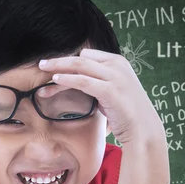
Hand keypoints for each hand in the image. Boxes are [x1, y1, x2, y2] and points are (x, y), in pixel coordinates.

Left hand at [38, 49, 162, 144]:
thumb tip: (77, 80)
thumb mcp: (111, 90)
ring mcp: (115, 77)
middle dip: (60, 60)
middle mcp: (117, 65)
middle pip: (81, 57)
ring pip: (80, 66)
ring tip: (42, 69)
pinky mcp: (110, 90)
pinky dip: (67, 79)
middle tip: (41, 63)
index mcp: (118, 62)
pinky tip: (55, 80)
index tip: (53, 65)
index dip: (68, 59)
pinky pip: (83, 81)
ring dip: (59, 67)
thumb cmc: (125, 112)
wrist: (143, 128)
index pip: (87, 54)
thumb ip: (97, 82)